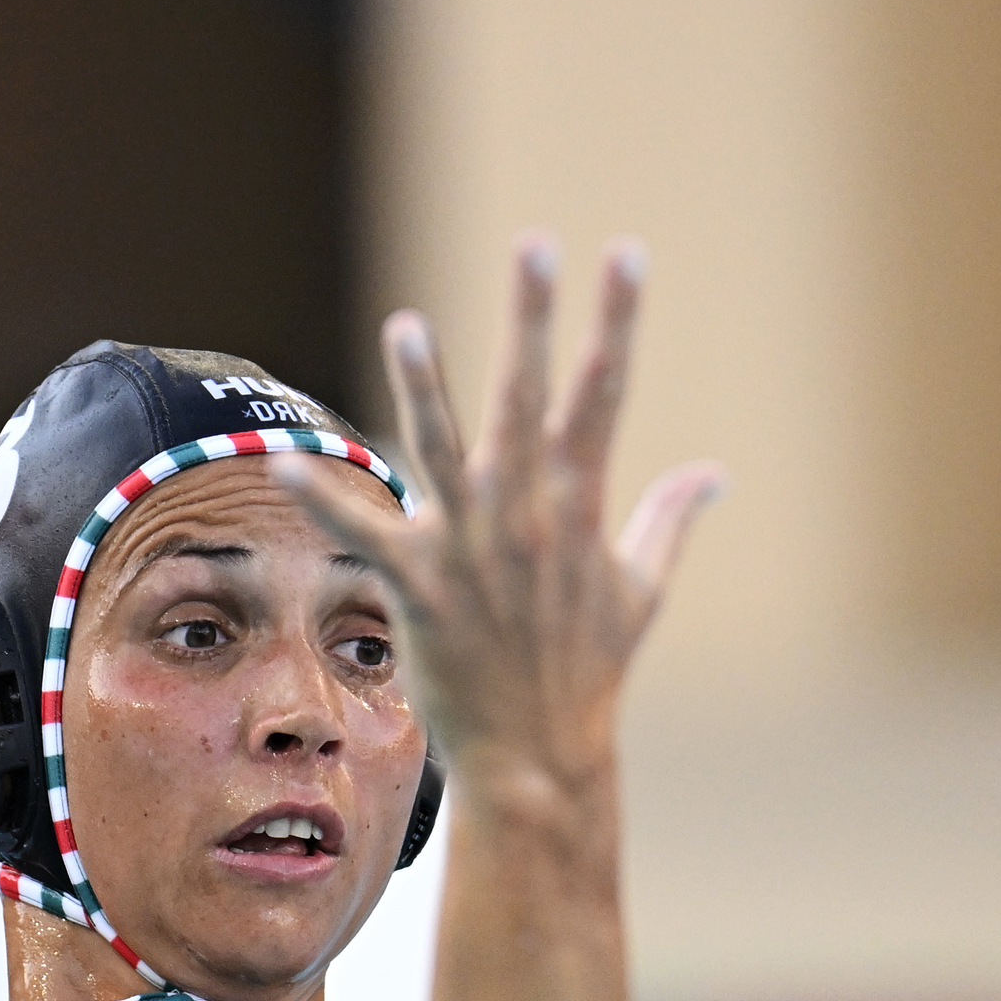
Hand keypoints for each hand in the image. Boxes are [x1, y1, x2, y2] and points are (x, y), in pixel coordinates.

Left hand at [279, 241, 722, 791]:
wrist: (539, 755)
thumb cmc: (586, 672)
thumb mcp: (641, 591)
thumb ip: (670, 521)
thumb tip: (716, 474)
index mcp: (580, 504)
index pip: (604, 392)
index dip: (615, 319)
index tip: (624, 252)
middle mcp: (527, 515)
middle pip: (529, 398)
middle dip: (533, 319)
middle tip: (536, 245)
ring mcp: (472, 549)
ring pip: (443, 450)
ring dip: (423, 387)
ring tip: (405, 323)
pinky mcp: (420, 587)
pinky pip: (364, 533)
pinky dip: (325, 500)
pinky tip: (284, 463)